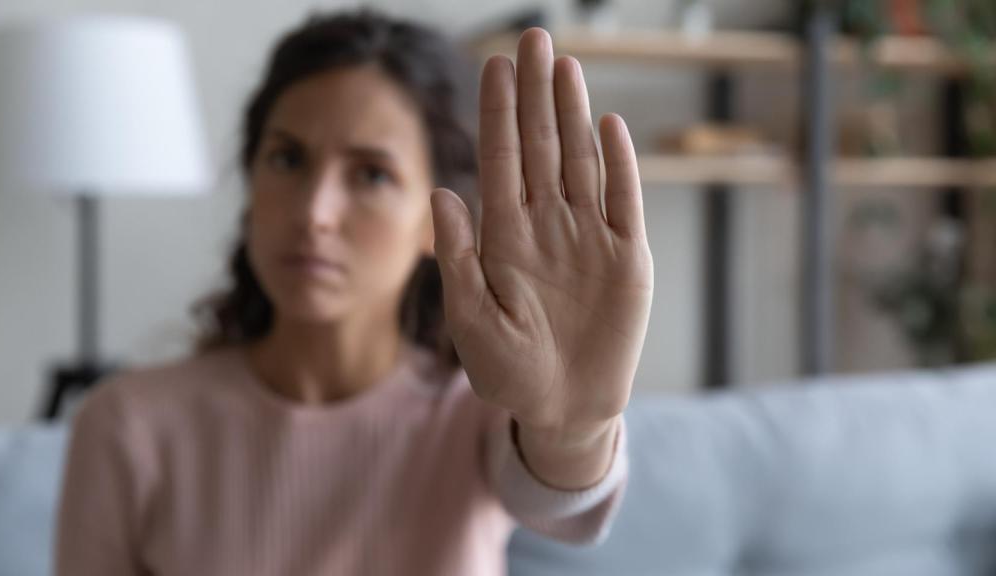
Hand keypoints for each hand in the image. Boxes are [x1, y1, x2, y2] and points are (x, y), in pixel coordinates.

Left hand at [430, 29, 652, 452]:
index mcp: (504, 236)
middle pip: (540, 146)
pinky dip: (618, 164)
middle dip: (534, 93)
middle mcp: (546, 225)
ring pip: (580, 161)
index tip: (491, 64)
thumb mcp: (472, 320)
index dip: (497, 112)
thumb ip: (456, 258)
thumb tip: (442, 193)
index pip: (500, 159)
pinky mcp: (627, 259)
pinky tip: (607, 124)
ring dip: (572, 113)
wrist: (564, 408)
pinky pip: (623, 201)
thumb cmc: (510, 371)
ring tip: (563, 65)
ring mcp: (588, 237)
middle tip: (532, 38)